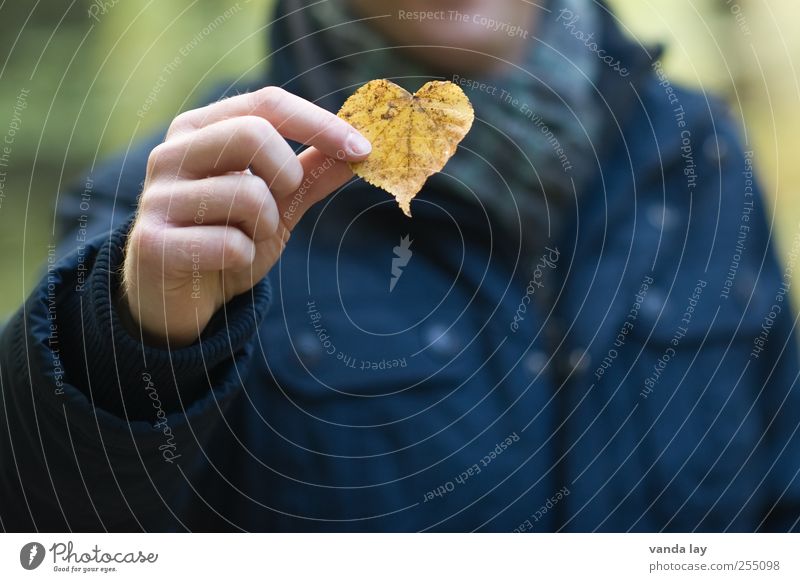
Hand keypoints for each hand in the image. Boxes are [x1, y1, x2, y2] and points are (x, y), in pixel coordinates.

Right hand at [120, 86, 370, 345]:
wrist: (178, 296)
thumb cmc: (227, 238)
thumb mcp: (276, 203)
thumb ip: (311, 174)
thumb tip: (361, 152)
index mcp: (200, 129)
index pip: (267, 104)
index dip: (321, 124)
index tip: (364, 149)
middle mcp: (172, 153)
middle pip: (255, 133)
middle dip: (287, 175)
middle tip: (278, 204)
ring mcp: (158, 196)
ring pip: (248, 194)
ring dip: (264, 227)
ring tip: (244, 240)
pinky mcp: (153, 241)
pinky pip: (230, 243)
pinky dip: (244, 258)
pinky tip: (225, 263)